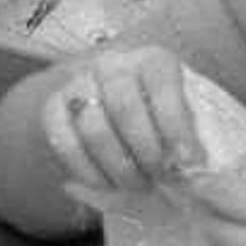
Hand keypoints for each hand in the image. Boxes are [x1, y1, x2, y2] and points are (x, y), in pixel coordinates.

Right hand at [33, 43, 201, 202]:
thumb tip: (193, 171)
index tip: (187, 161)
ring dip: (118, 165)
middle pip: (123, 105)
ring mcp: (77, 84)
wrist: (122, 116)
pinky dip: (88, 170)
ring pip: (92, 127)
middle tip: (160, 176)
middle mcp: (111, 65)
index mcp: (152, 60)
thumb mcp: (192, 121)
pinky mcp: (52, 109)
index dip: (175, 125)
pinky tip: (108, 184)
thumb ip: (193, 140)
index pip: (161, 84)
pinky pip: (64, 142)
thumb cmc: (166, 122)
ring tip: (138, 184)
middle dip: (145, 149)